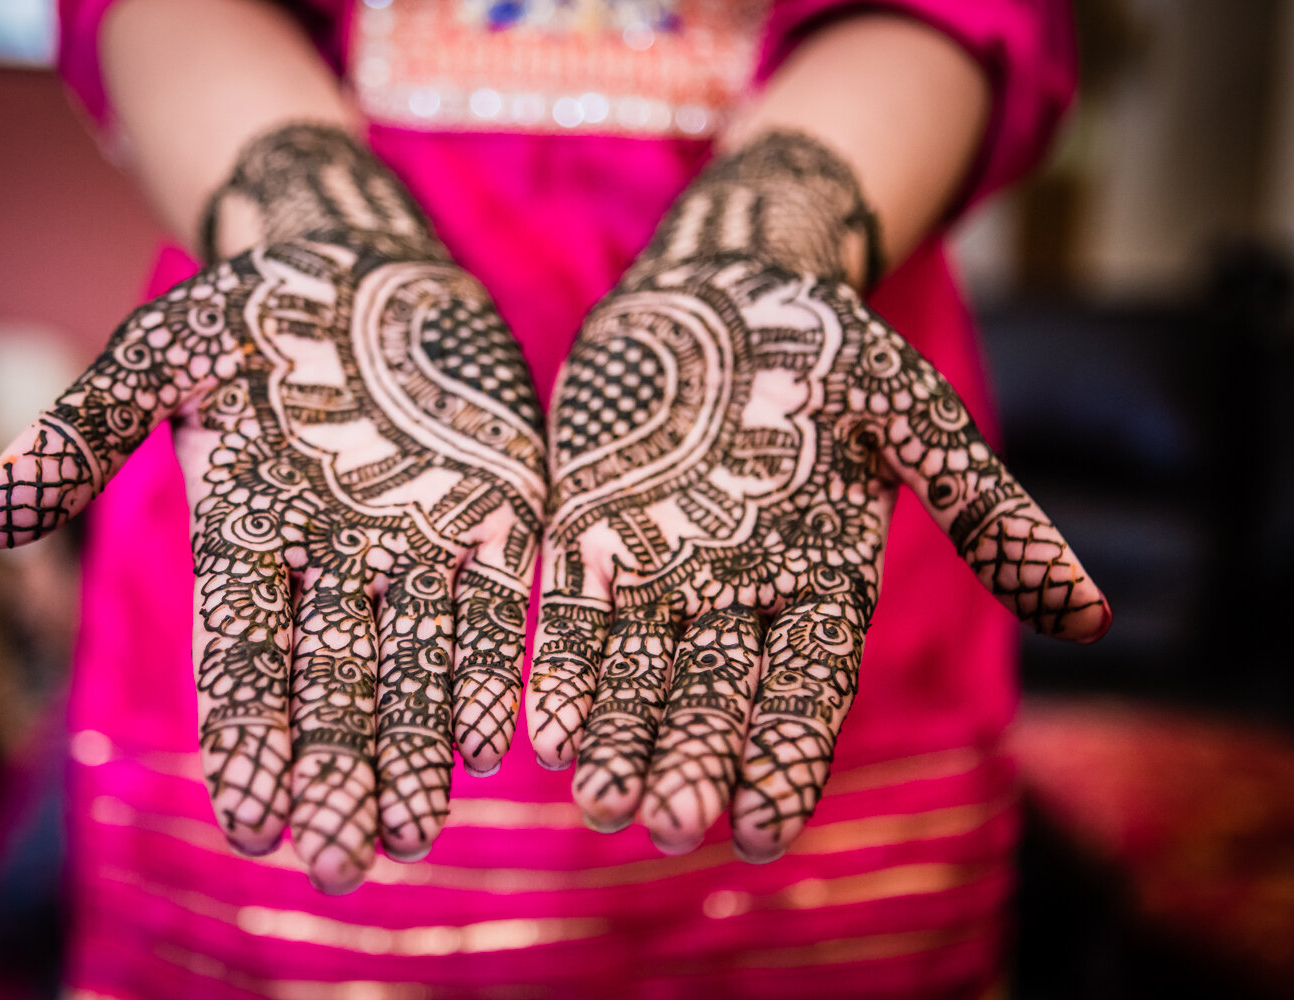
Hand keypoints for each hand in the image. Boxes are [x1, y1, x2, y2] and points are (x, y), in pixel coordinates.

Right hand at [0, 237, 543, 891]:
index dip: (246, 739)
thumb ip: (81, 434)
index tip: (250, 820)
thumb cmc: (255, 306)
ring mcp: (418, 536)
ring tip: (412, 835)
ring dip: (415, 748)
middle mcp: (333, 556)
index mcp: (248, 533)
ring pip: (416, 660)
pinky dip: (490, 667)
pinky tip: (490, 737)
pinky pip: (496, 601)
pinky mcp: (495, 507)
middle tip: (339, 864)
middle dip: (337, 769)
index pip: (242, 656)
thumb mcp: (161, 353)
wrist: (368, 258)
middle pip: (334, 680)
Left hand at [527, 133, 1107, 862]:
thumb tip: (1092, 617)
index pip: (809, 689)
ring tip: (599, 805)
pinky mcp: (590, 540)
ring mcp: (660, 573)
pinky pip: (574, 619)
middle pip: (717, 696)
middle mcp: (739, 596)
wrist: (716, 286)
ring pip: (639, 675)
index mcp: (823, 581)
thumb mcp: (911, 412)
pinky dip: (561, 672)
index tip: (765, 830)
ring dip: (620, 738)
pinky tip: (546, 728)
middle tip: (674, 824)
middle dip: (694, 759)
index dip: (787, 756)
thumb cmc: (823, 345)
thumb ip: (984, 510)